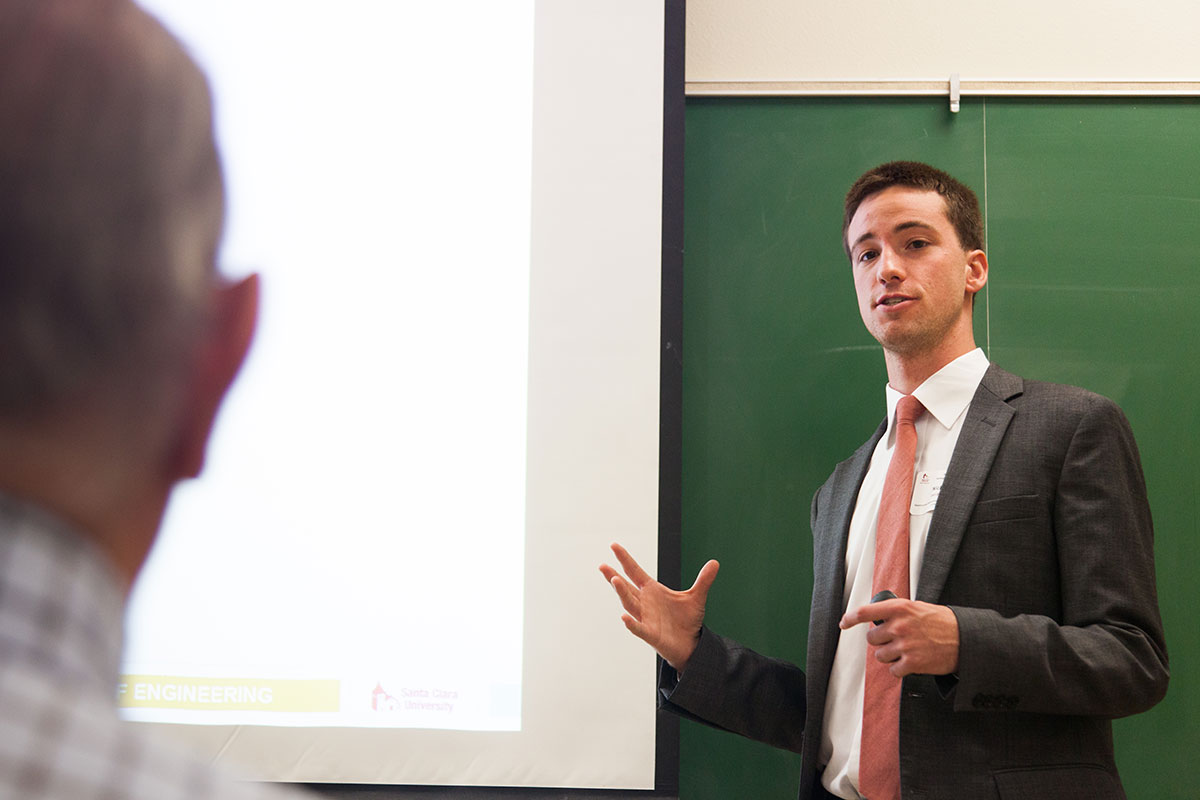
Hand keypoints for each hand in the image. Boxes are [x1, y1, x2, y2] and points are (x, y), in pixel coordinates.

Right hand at [599, 542, 718, 673]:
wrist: (691, 644)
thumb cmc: (687, 620)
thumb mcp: (696, 597)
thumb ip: (704, 580)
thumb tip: (715, 562)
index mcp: (652, 590)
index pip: (635, 571)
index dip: (625, 559)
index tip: (614, 546)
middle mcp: (645, 602)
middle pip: (626, 587)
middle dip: (614, 577)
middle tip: (604, 566)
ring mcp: (645, 618)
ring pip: (630, 604)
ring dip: (622, 593)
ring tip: (615, 580)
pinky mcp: (650, 634)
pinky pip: (639, 628)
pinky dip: (631, 623)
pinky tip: (624, 617)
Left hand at [840, 599, 959, 676]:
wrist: (965, 639)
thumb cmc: (943, 622)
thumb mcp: (918, 608)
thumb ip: (897, 612)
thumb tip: (878, 618)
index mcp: (899, 608)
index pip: (865, 612)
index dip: (850, 618)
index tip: (844, 623)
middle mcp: (899, 626)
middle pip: (872, 639)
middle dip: (881, 641)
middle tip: (897, 640)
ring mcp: (905, 645)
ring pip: (880, 656)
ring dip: (890, 656)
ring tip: (907, 651)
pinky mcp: (912, 663)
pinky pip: (893, 670)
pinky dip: (900, 669)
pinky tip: (912, 662)